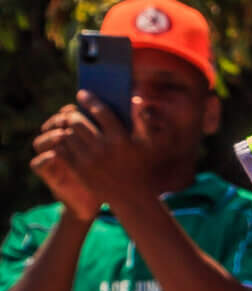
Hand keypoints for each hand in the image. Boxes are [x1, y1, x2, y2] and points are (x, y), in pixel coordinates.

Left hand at [35, 96, 151, 216]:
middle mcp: (104, 147)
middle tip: (72, 111)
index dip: (89, 100)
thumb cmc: (141, 166)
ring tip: (68, 124)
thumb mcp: (150, 145)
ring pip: (68, 134)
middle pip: (78, 121)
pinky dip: (62, 141)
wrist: (131, 197)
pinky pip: (63, 149)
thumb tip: (136, 99)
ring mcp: (90, 159)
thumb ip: (144, 121)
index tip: (82, 94)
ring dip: (66, 127)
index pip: (100, 111)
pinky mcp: (79, 170)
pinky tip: (66, 139)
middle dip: (73, 113)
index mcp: (122, 138)